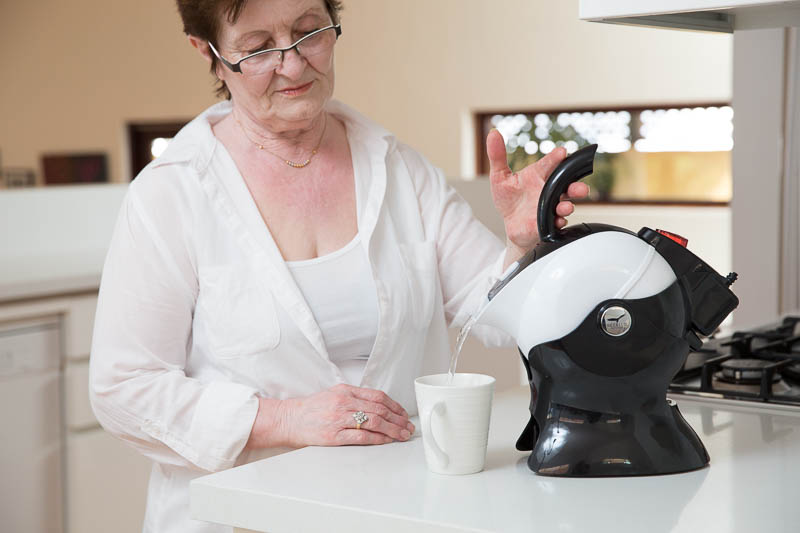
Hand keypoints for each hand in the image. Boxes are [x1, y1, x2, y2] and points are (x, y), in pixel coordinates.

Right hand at [277, 384, 414, 446]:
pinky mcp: (334, 435)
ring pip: (374, 422)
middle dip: (398, 419)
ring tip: (402, 435)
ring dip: (392, 429)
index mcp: (346, 391)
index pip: (377, 396)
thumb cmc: (312, 408)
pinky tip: (386, 441)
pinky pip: (362, 436)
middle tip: (408, 426)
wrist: (290, 419)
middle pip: (379, 409)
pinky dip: (378, 439)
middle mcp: (344, 403)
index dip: (395, 405)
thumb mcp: (334, 393)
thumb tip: (378, 404)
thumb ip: (355, 396)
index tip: (403, 413)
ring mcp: (339, 419)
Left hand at [486, 129, 588, 255]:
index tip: (562, 152)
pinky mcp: (548, 222)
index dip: (556, 158)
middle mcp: (548, 190)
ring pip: (565, 205)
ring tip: (566, 206)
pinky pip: (556, 222)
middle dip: (576, 186)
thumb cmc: (508, 198)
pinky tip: (557, 220)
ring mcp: (550, 206)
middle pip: (567, 185)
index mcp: (538, 175)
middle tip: (580, 188)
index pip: (549, 163)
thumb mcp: (499, 176)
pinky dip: (558, 221)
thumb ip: (497, 156)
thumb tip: (493, 133)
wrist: (510, 223)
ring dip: (568, 206)